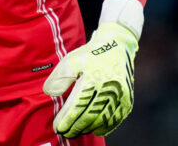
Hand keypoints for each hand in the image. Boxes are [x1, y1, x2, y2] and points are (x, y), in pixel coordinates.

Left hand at [43, 22, 137, 136]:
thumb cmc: (90, 53)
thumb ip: (60, 77)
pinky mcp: (127, 99)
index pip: (78, 107)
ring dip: (89, 128)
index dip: (67, 120)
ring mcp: (120, 96)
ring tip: (76, 131)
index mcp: (93, 80)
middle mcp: (108, 90)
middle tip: (65, 132)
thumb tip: (49, 93)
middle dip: (76, 127)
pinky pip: (116, 119)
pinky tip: (95, 129)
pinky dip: (105, 126)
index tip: (58, 127)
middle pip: (90, 116)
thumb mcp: (71, 60)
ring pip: (103, 120)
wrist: (116, 45)